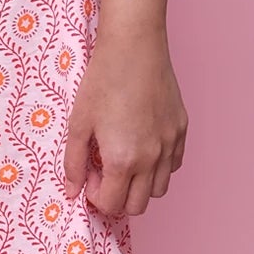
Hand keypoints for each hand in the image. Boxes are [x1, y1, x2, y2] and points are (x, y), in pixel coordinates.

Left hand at [63, 29, 186, 216]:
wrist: (134, 47)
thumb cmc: (102, 81)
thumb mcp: (78, 123)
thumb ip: (74, 163)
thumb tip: (72, 192)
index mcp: (123, 159)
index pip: (112, 205)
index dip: (96, 196)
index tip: (89, 176)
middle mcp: (152, 158)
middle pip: (138, 206)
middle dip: (118, 197)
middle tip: (104, 173)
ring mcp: (170, 145)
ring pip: (160, 190)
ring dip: (140, 185)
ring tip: (124, 161)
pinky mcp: (181, 130)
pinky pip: (174, 165)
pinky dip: (159, 167)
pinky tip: (143, 146)